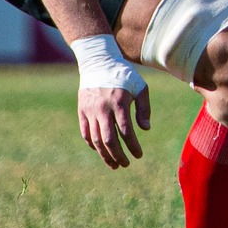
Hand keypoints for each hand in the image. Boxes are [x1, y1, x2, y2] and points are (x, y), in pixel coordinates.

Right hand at [72, 34, 149, 168]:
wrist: (98, 63)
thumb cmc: (124, 75)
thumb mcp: (140, 87)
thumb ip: (144, 109)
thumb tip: (145, 129)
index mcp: (119, 103)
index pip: (126, 131)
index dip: (132, 146)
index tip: (139, 155)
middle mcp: (102, 109)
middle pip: (109, 139)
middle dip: (118, 155)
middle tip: (126, 164)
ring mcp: (90, 111)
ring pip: (96, 139)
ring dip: (105, 154)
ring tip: (114, 164)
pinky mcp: (81, 111)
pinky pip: (85, 132)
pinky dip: (92, 144)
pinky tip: (101, 151)